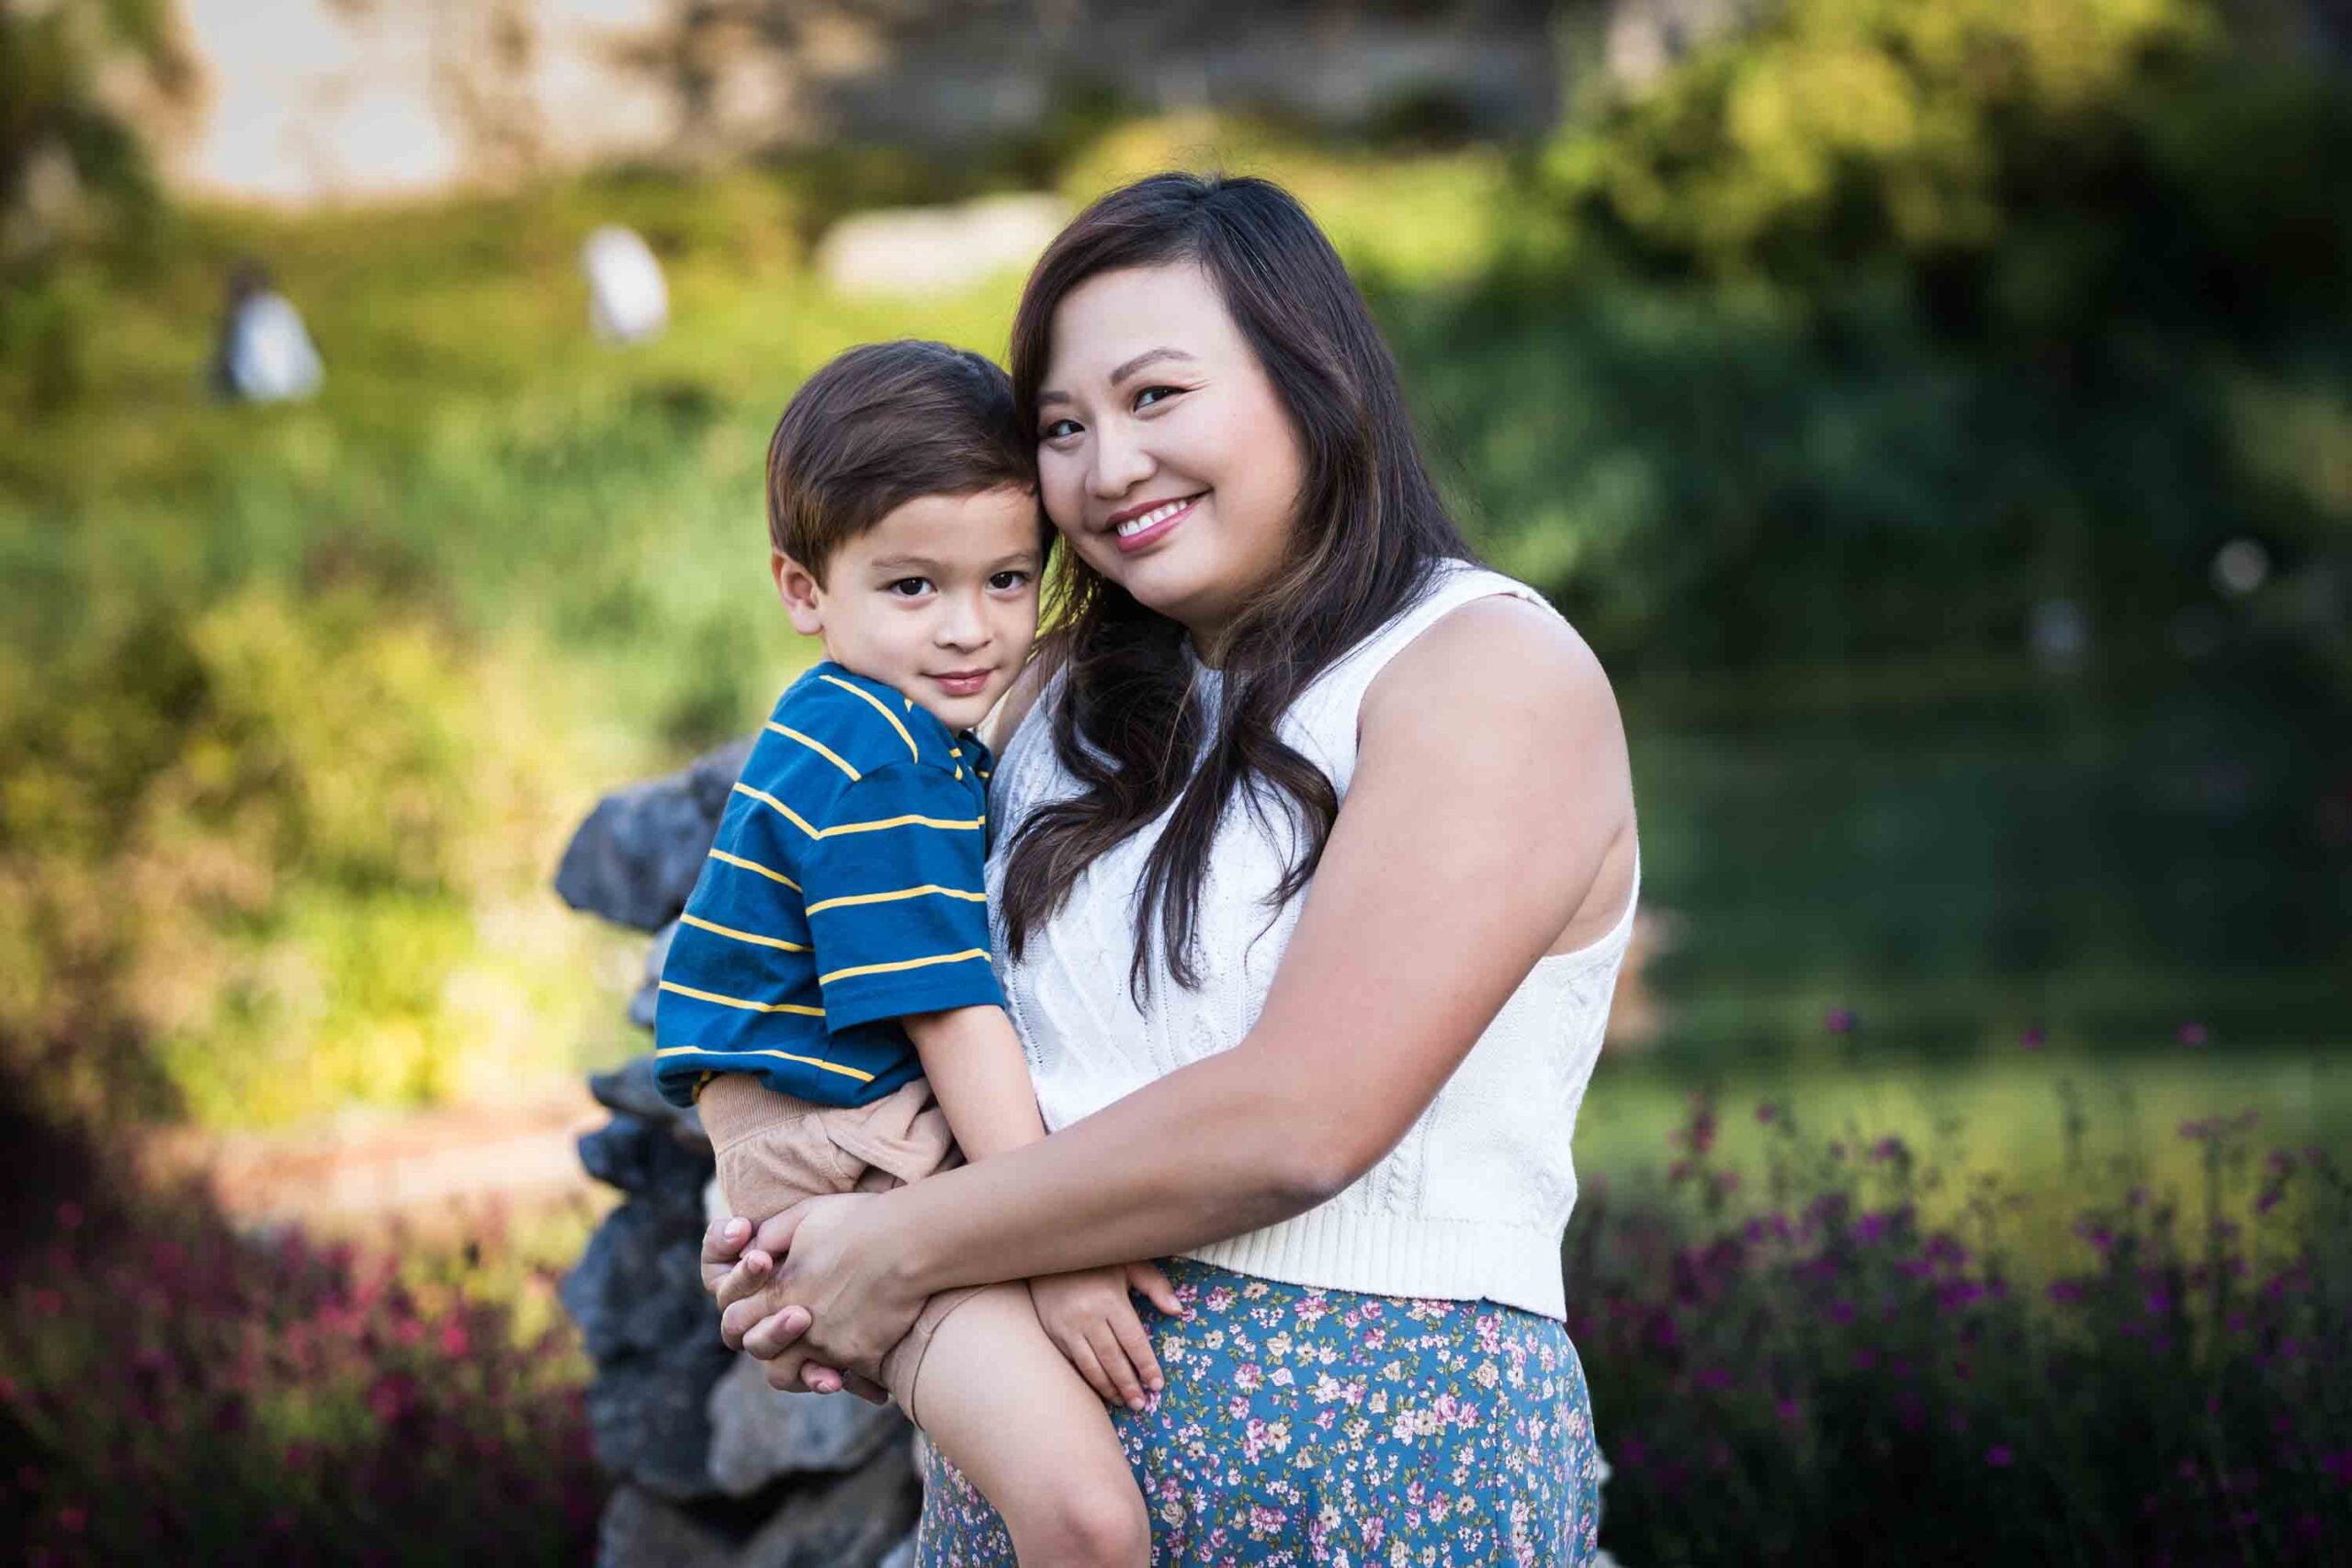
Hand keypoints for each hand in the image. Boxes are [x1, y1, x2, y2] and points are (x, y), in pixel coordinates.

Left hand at [707, 1195, 925, 1398]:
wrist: (910, 1240)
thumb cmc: (859, 1221)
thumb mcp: (805, 1214)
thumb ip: (771, 1233)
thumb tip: (752, 1249)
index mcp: (779, 1291)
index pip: (735, 1319)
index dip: (745, 1316)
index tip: (764, 1307)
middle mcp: (795, 1325)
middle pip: (760, 1353)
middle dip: (768, 1344)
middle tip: (792, 1331)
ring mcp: (827, 1345)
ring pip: (793, 1376)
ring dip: (801, 1368)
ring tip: (820, 1355)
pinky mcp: (860, 1357)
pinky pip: (847, 1379)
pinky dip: (852, 1376)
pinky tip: (866, 1362)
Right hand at [1026, 1261, 1183, 1411]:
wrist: (1049, 1254)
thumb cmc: (1097, 1260)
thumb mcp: (1129, 1263)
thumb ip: (1155, 1285)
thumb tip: (1177, 1311)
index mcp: (1110, 1300)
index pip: (1133, 1341)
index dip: (1146, 1366)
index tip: (1157, 1385)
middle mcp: (1087, 1316)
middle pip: (1112, 1360)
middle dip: (1128, 1385)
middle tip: (1140, 1404)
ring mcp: (1066, 1327)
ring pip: (1090, 1367)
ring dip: (1108, 1389)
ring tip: (1123, 1402)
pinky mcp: (1052, 1333)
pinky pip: (1073, 1363)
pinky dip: (1088, 1379)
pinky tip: (1100, 1388)